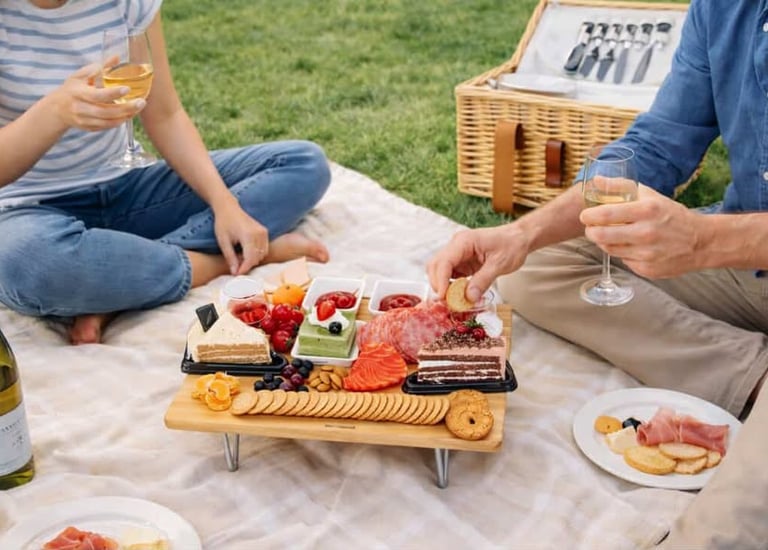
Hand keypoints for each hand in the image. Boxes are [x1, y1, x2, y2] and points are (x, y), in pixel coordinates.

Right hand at [47, 63, 144, 131]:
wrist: (57, 109)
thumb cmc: (72, 88)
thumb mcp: (81, 75)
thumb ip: (99, 68)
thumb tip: (117, 57)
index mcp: (78, 93)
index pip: (97, 95)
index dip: (113, 93)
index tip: (127, 89)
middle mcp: (80, 108)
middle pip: (106, 112)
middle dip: (126, 108)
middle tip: (142, 102)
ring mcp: (84, 120)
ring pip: (108, 122)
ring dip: (126, 116)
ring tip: (138, 108)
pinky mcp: (89, 128)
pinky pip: (107, 127)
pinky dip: (119, 122)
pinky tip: (129, 115)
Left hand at [213, 201, 269, 274]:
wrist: (229, 208)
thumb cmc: (223, 223)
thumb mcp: (223, 242)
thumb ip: (230, 258)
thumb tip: (235, 273)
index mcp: (248, 235)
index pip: (250, 258)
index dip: (244, 269)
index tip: (236, 275)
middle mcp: (259, 234)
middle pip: (257, 258)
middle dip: (247, 265)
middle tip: (235, 267)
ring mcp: (264, 232)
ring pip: (262, 255)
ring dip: (252, 260)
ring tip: (239, 258)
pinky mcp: (265, 232)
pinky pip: (264, 249)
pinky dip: (256, 254)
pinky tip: (246, 252)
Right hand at [427, 225, 530, 301]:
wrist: (519, 238)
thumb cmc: (512, 245)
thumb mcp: (499, 264)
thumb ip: (483, 281)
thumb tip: (468, 298)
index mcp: (464, 241)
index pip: (444, 261)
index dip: (440, 280)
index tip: (443, 297)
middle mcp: (457, 246)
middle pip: (436, 265)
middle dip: (438, 284)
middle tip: (447, 302)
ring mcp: (458, 254)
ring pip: (440, 270)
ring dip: (443, 286)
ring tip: (454, 300)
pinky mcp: (462, 262)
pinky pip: (450, 275)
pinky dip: (451, 286)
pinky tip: (458, 295)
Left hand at [580, 185, 706, 277]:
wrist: (701, 241)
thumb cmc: (671, 215)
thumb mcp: (650, 196)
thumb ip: (621, 187)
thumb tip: (596, 180)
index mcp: (647, 211)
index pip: (605, 215)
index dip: (589, 216)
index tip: (585, 215)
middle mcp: (646, 233)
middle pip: (601, 236)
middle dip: (591, 231)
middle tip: (591, 227)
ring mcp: (646, 254)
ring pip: (609, 249)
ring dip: (604, 242)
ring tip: (609, 234)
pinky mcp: (647, 269)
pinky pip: (623, 260)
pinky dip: (621, 253)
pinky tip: (629, 246)